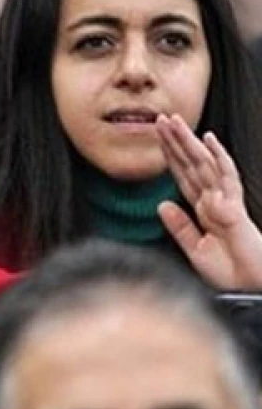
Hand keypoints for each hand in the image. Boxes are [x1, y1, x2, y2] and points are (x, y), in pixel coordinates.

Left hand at [157, 113, 261, 290]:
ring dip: (189, 141)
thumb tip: (161, 204)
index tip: (157, 137)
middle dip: (175, 141)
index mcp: (204, 210)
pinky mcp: (236, 208)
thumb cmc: (231, 273)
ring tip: (174, 121)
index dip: (170, 156)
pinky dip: (219, 157)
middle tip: (160, 118)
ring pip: (205, 164)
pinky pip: (227, 178)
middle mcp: (214, 201)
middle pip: (191, 164)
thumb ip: (180, 227)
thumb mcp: (196, 250)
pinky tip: (210, 140)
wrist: (250, 290)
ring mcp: (225, 201)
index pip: (183, 176)